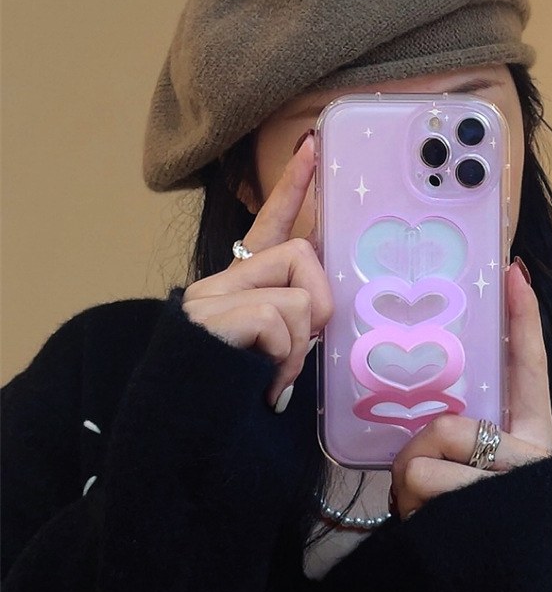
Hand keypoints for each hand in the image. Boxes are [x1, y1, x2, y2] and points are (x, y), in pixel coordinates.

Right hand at [182, 132, 332, 408]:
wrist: (188, 444)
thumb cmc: (241, 405)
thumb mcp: (279, 352)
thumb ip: (295, 317)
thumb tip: (324, 306)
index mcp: (239, 287)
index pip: (269, 224)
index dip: (294, 185)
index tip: (313, 146)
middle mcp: (219, 283)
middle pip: (301, 253)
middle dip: (318, 306)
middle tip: (299, 352)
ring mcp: (211, 298)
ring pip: (297, 293)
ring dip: (300, 348)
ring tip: (276, 380)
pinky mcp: (211, 316)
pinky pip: (279, 321)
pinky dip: (285, 361)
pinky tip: (265, 386)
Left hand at [390, 258, 551, 517]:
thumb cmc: (484, 526)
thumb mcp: (484, 472)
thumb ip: (468, 436)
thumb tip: (429, 421)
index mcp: (536, 434)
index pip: (530, 366)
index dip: (522, 317)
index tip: (513, 270)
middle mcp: (529, 455)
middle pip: (449, 428)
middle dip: (419, 453)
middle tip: (419, 481)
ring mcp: (505, 486)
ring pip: (424, 461)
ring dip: (409, 487)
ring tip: (426, 509)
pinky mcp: (477, 514)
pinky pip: (419, 487)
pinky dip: (409, 508)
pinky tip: (430, 526)